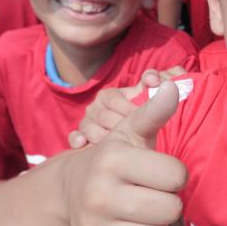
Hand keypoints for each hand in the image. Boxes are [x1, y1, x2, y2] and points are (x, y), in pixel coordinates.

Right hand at [67, 81, 185, 225]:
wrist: (67, 193)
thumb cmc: (113, 161)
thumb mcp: (128, 133)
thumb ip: (152, 112)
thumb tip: (173, 86)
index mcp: (112, 159)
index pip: (176, 176)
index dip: (173, 174)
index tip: (157, 171)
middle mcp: (98, 194)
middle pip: (170, 210)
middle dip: (167, 202)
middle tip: (149, 194)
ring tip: (138, 214)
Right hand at [69, 66, 186, 149]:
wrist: (133, 147)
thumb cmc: (142, 121)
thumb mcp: (148, 102)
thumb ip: (152, 83)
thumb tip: (152, 78)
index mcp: (108, 96)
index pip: (114, 100)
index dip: (128, 110)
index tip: (141, 119)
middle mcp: (94, 107)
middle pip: (103, 116)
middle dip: (120, 127)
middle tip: (134, 136)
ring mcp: (86, 123)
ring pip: (89, 128)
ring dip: (104, 137)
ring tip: (120, 145)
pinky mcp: (79, 138)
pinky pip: (74, 137)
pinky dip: (78, 139)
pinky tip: (84, 143)